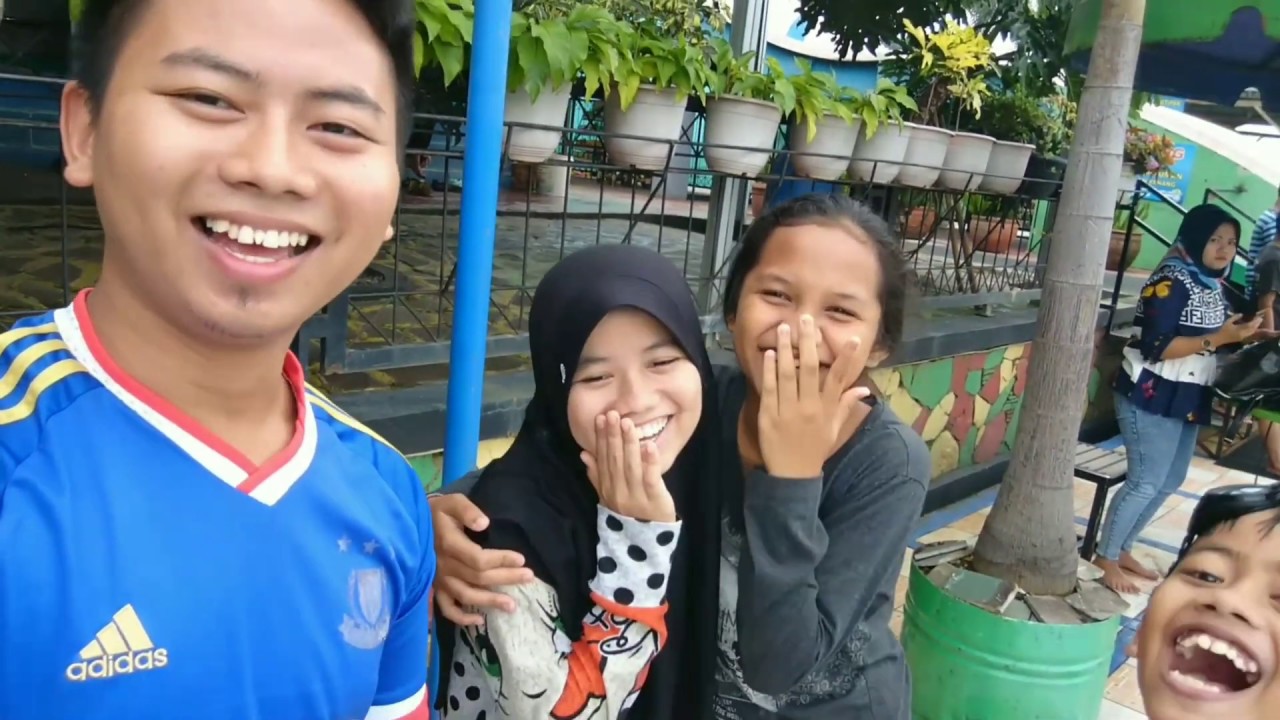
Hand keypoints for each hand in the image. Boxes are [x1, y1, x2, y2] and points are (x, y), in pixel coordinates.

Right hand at [430, 494, 534, 625]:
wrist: (409, 525)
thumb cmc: (436, 512)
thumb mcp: (452, 502)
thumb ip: (467, 510)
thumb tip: (484, 523)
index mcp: (449, 544)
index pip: (479, 558)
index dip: (501, 560)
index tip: (521, 559)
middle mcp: (444, 566)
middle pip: (478, 578)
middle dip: (506, 578)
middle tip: (529, 578)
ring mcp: (438, 580)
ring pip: (466, 595)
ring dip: (490, 602)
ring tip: (512, 605)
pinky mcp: (434, 588)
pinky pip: (446, 608)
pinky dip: (461, 618)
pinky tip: (480, 620)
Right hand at [580, 411, 675, 522]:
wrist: (644, 543)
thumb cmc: (629, 513)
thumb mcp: (608, 496)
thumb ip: (596, 475)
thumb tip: (583, 453)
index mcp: (607, 488)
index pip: (602, 459)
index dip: (601, 438)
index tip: (600, 418)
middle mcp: (618, 491)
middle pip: (614, 460)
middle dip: (613, 436)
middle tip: (613, 414)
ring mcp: (636, 496)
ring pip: (630, 466)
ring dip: (629, 444)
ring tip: (629, 423)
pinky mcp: (654, 499)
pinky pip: (650, 479)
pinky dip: (650, 462)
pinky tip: (649, 445)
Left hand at [758, 315, 870, 478]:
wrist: (793, 475)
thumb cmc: (815, 449)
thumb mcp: (834, 429)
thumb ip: (846, 405)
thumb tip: (865, 388)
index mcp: (826, 409)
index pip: (840, 378)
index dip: (846, 357)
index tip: (853, 338)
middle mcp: (809, 407)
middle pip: (809, 369)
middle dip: (807, 342)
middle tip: (806, 318)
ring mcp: (787, 410)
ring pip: (787, 374)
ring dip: (785, 349)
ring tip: (784, 327)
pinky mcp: (768, 415)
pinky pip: (769, 389)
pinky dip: (769, 370)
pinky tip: (769, 354)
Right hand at [1216, 314, 1264, 344]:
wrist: (1218, 339)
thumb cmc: (1222, 329)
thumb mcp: (1228, 321)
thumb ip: (1235, 317)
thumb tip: (1241, 314)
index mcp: (1240, 329)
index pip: (1250, 325)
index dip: (1256, 321)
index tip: (1259, 316)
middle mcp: (1243, 334)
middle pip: (1253, 329)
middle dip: (1257, 323)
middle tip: (1260, 318)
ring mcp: (1243, 337)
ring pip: (1252, 332)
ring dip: (1255, 327)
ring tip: (1257, 322)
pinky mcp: (1242, 338)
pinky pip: (1250, 333)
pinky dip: (1252, 330)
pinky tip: (1252, 327)